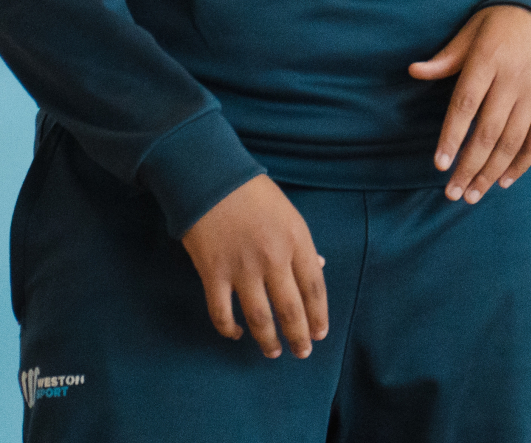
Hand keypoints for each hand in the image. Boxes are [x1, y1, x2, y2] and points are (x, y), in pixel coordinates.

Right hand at [178, 175, 328, 359]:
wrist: (210, 177)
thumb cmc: (253, 191)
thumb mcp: (288, 212)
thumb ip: (303, 243)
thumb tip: (319, 267)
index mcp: (297, 240)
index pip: (314, 288)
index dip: (319, 315)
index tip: (320, 333)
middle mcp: (273, 258)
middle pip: (291, 308)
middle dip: (298, 336)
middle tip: (302, 352)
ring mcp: (243, 268)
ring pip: (260, 317)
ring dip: (268, 340)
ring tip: (273, 353)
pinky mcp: (213, 273)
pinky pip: (222, 312)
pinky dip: (229, 328)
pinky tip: (237, 334)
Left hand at [407, 3, 530, 202]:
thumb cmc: (503, 23)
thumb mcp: (472, 31)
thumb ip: (446, 58)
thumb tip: (414, 71)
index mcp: (488, 59)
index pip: (466, 104)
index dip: (452, 137)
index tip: (439, 164)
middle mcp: (513, 80)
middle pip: (489, 132)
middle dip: (469, 167)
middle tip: (452, 193)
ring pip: (512, 142)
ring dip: (491, 172)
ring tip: (473, 195)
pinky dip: (522, 164)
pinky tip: (504, 181)